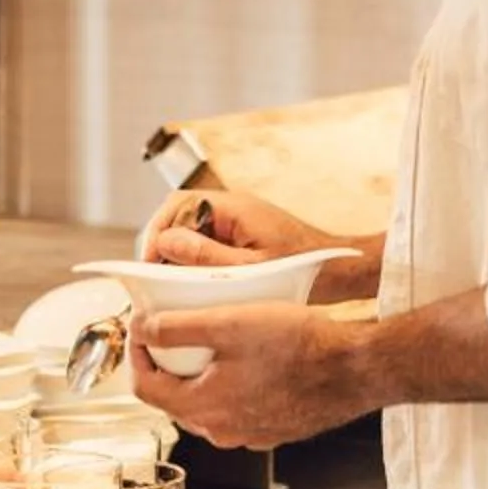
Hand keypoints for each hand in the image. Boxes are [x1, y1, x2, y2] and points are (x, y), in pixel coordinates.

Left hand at [132, 302, 375, 448]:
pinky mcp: (276, 431)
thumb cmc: (301, 345)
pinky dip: (234, 390)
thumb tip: (142, 329)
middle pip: (175, 399)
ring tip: (214, 346)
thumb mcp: (230, 323)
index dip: (136, 353)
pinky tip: (252, 365)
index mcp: (203, 406)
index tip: (142, 329)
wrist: (357, 369)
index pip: (145, 386)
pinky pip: (240, 411)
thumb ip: (177, 328)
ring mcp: (250, 435)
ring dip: (201, 379)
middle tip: (173, 334)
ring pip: (208, 407)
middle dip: (167, 366)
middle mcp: (223, 431)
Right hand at [138, 189, 336, 269]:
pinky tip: (191, 283)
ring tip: (167, 283)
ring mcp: (236, 221)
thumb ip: (207, 256)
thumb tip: (165, 242)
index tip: (149, 262)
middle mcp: (232, 208)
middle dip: (161, 242)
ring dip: (176, 253)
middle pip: (178, 214)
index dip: (157, 231)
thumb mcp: (250, 269)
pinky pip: (205, 240)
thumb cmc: (302, 269)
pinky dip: (193, 259)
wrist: (338, 271)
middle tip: (152, 276)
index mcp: (234, 207)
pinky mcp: (240, 236)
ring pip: (189, 229)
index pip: (178, 205)